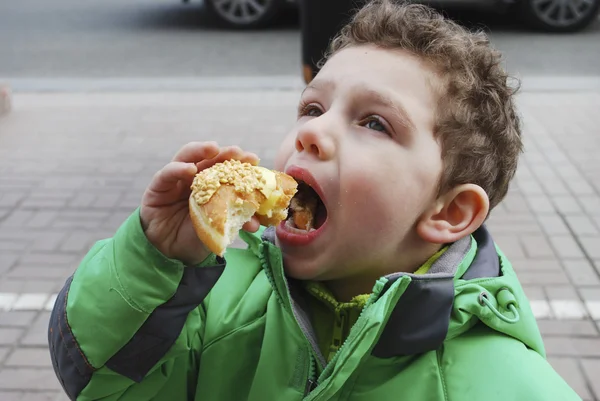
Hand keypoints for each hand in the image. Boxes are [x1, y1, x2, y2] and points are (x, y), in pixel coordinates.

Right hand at [140, 142, 260, 264]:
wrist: (172, 253)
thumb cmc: (196, 237)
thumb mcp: (218, 228)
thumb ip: (234, 222)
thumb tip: (256, 223)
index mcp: (211, 185)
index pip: (225, 168)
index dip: (239, 162)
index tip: (254, 160)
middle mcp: (193, 178)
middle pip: (208, 159)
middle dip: (223, 153)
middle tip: (236, 151)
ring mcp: (175, 180)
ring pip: (186, 158)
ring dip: (199, 151)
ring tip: (212, 149)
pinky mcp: (157, 187)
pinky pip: (166, 175)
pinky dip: (177, 169)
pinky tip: (189, 169)